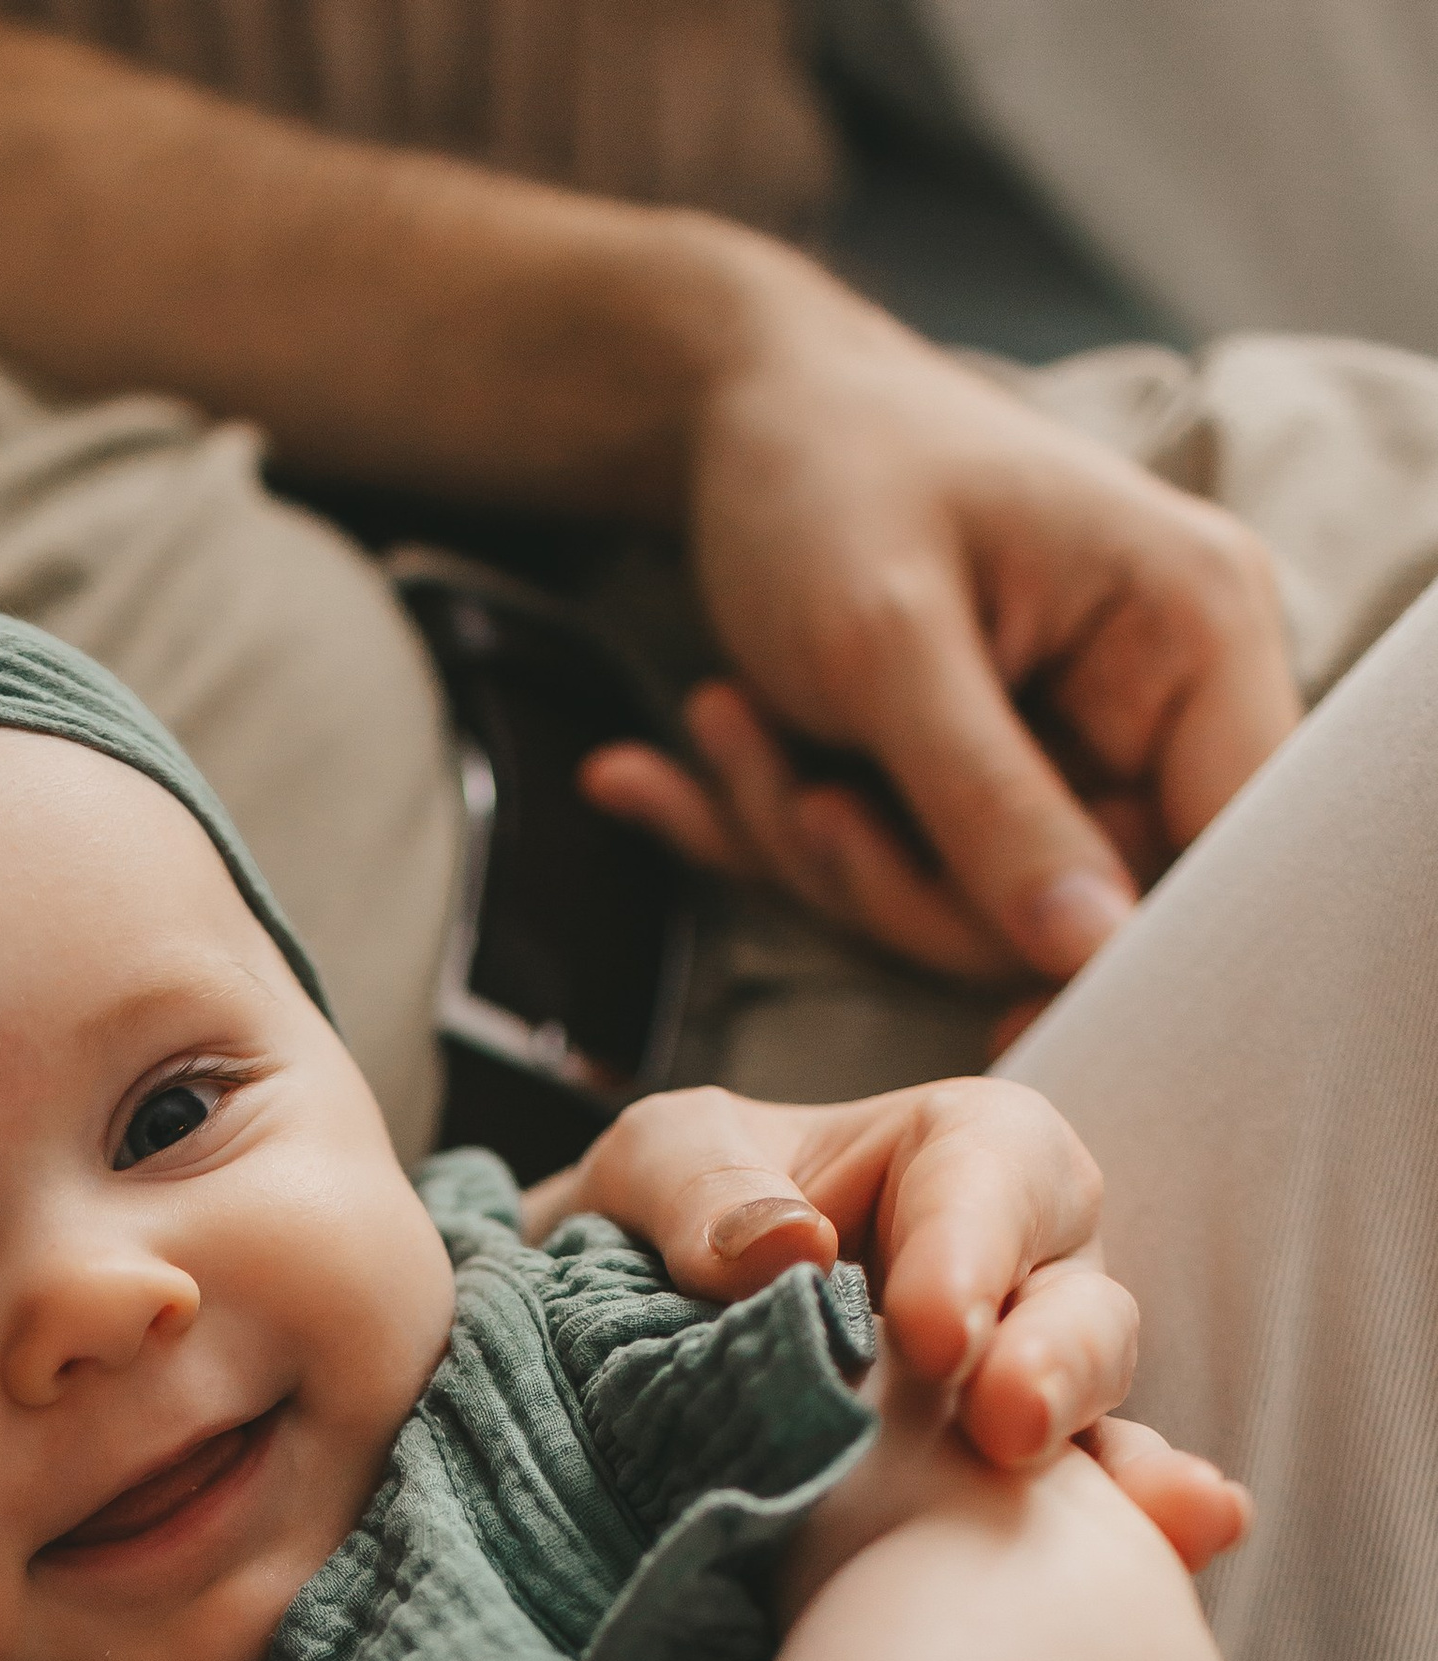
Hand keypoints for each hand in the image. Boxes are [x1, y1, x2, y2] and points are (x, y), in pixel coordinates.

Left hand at [522, 1078, 1250, 1569]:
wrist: (614, 1343)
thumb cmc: (667, 1221)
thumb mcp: (654, 1164)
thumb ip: (700, 1184)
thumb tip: (781, 1250)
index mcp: (957, 1156)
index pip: (994, 1177)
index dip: (973, 1248)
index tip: (931, 1330)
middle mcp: (1022, 1270)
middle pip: (1077, 1303)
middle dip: (1055, 1363)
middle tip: (1007, 1427)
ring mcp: (1023, 1391)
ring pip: (1093, 1420)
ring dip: (1106, 1469)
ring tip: (1117, 1525)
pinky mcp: (998, 1498)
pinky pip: (1083, 1517)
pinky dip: (1129, 1536)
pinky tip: (1175, 1557)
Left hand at [589, 297, 1295, 985]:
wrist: (737, 409)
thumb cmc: (828, 475)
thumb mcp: (891, 646)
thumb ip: (994, 805)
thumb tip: (1094, 953)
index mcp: (1192, 631)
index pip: (1229, 853)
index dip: (1131, 953)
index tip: (1003, 1009)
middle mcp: (1151, 699)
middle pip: (1074, 910)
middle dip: (898, 884)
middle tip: (797, 799)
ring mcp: (1059, 749)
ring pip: (960, 909)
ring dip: (813, 852)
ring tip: (728, 722)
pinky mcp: (969, 783)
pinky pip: (887, 873)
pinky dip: (775, 833)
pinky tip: (671, 766)